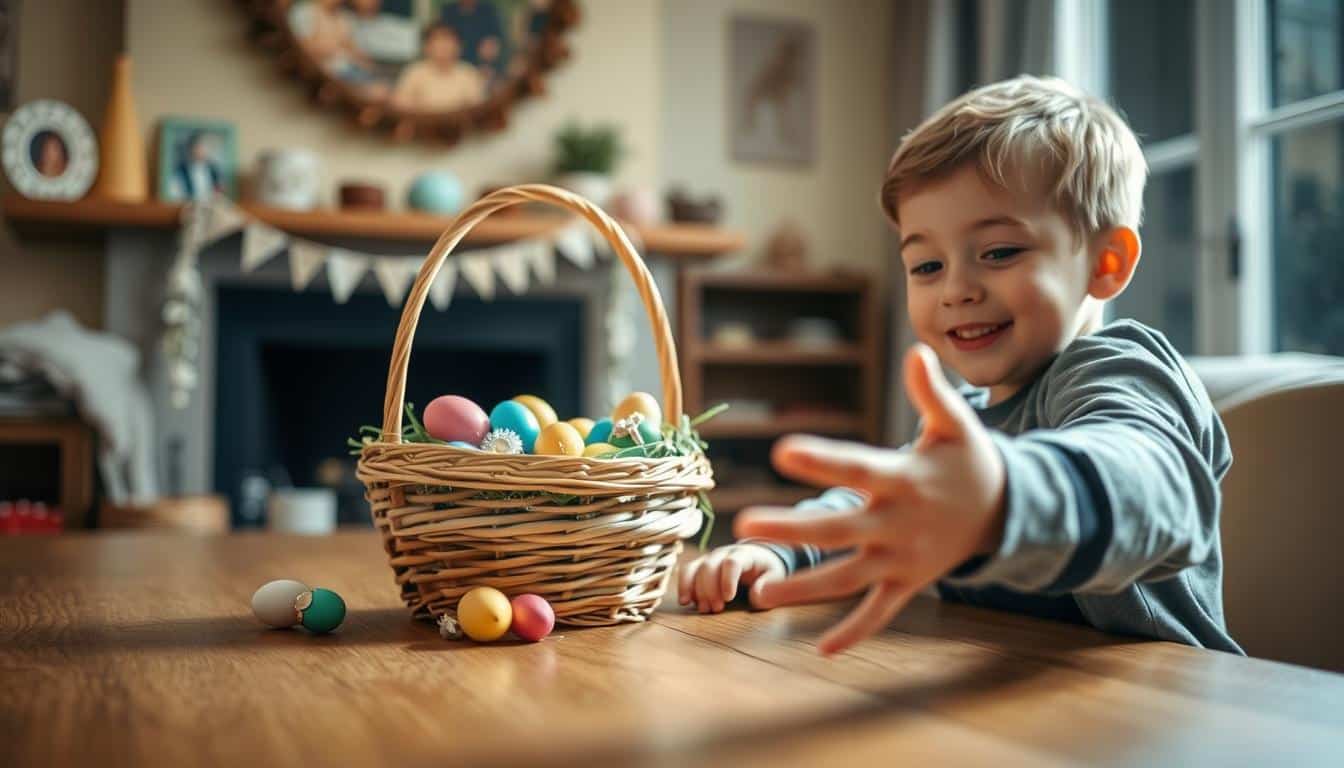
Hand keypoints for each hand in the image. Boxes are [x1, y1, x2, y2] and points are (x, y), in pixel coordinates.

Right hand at [677, 543, 786, 613]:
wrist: (758, 557)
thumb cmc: (767, 569)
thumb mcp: (776, 575)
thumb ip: (770, 584)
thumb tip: (755, 595)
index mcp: (745, 554)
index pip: (732, 562)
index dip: (727, 579)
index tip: (728, 598)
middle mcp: (724, 553)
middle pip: (710, 566)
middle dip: (710, 589)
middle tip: (716, 609)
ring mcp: (711, 558)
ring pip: (696, 568)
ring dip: (696, 590)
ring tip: (703, 609)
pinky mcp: (701, 565)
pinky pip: (687, 571)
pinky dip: (683, 585)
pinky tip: (685, 601)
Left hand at [735, 344, 1006, 654]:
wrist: (1009, 510)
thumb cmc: (968, 460)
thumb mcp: (955, 424)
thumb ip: (933, 392)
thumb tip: (918, 350)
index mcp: (902, 479)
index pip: (855, 467)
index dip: (821, 459)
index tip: (781, 450)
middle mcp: (898, 523)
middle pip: (837, 529)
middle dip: (790, 529)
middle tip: (744, 526)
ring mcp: (902, 558)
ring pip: (847, 578)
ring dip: (805, 588)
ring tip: (761, 593)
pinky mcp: (909, 582)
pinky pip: (881, 612)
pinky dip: (855, 632)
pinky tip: (822, 650)